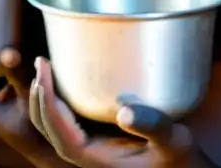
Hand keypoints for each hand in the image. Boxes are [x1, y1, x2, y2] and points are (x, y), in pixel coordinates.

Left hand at [30, 58, 200, 167]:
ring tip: (45, 66)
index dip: (48, 105)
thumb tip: (125, 111)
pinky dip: (57, 100)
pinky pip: (66, 121)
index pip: (60, 134)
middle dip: (39, 95)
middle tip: (41, 62)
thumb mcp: (175, 142)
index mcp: (96, 160)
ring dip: (44, 96)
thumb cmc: (181, 161)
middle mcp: (87, 155)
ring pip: (52, 125)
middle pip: (47, 128)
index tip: (43, 76)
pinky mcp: (95, 139)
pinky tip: (62, 78)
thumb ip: (153, 126)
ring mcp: (89, 148)